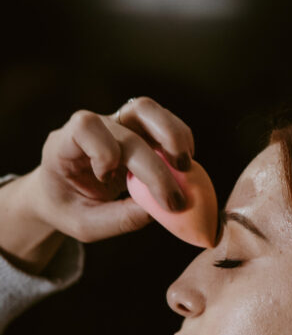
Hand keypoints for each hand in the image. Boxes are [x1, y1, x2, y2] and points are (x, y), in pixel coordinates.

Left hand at [0, 97, 194, 273]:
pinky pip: (162, 122)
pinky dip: (179, 140)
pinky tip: (183, 167)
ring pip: (146, 109)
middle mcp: (94, 127)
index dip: (104, 152)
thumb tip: (157, 211)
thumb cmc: (69, 208)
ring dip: (173, 136)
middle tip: (174, 200)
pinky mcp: (137, 130)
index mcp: (65, 144)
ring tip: (185, 169)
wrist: (62, 194)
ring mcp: (116, 124)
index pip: (84, 126)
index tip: (109, 180)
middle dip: (155, 164)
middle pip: (127, 123)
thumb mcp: (86, 225)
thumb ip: (119, 219)